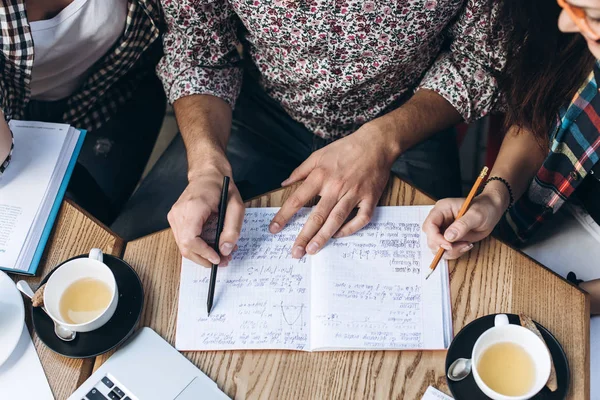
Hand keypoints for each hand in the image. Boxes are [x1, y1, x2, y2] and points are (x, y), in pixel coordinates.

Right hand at [168, 162, 244, 266]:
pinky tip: (210, 246)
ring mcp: (174, 216)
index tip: (218, 258)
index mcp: (193, 208)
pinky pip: (183, 239)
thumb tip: (225, 250)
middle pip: (185, 247)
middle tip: (223, 261)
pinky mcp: (175, 219)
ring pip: (183, 246)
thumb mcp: (236, 206)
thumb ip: (232, 229)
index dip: (204, 253)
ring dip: (201, 255)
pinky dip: (197, 247)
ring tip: (220, 254)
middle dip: (204, 258)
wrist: (207, 174)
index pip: (190, 239)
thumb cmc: (221, 187)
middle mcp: (179, 212)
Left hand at [269, 121, 397, 257]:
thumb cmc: (346, 148)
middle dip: (304, 236)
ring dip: (323, 237)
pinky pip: (360, 219)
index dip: (284, 216)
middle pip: (317, 215)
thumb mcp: (319, 155)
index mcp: (321, 176)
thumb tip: (284, 184)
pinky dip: (350, 229)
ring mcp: (354, 193)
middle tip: (295, 252)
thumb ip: (300, 171)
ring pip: (336, 219)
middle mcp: (336, 186)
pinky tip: (338, 236)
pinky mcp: (370, 198)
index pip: (297, 199)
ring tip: (313, 250)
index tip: (274, 229)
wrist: (376, 143)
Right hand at [422, 182, 509, 258]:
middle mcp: (439, 220)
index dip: (436, 237)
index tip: (449, 245)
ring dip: (450, 251)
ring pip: (436, 247)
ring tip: (466, 245)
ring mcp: (443, 230)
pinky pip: (446, 250)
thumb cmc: (484, 208)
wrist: (491, 210)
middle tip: (461, 246)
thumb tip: (448, 237)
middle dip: (443, 247)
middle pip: (431, 238)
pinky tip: (466, 245)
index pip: (430, 225)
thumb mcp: (476, 215)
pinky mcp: (449, 238)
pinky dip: (455, 252)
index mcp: (442, 209)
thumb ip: (462, 225)